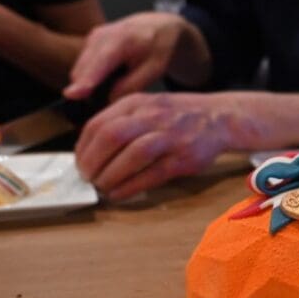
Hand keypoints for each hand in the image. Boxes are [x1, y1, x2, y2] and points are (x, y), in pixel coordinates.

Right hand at [64, 12, 209, 101]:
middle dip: (85, 92)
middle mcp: (100, 36)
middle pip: (82, 70)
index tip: (73, 95)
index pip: (99, 62)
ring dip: (88, 87)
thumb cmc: (159, 48)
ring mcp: (92, 39)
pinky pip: (83, 69)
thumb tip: (109, 101)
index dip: (86, 80)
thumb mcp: (154, 69)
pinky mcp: (88, 44)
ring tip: (110, 94)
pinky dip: (91, 80)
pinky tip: (109, 82)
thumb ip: (132, 86)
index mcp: (122, 39)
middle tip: (103, 111)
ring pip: (80, 72)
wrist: (158, 27)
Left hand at [75, 92, 230, 200]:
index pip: (99, 123)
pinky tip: (119, 194)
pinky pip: (152, 174)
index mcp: (137, 103)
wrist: (219, 118)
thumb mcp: (146, 106)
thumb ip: (122, 120)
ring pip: (132, 155)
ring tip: (102, 187)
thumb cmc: (177, 116)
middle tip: (87, 177)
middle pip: (112, 136)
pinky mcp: (183, 158)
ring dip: (111, 176)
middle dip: (92, 161)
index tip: (79, 163)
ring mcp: (169, 137)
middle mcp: (152, 116)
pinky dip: (131, 187)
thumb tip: (90, 150)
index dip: (83, 147)